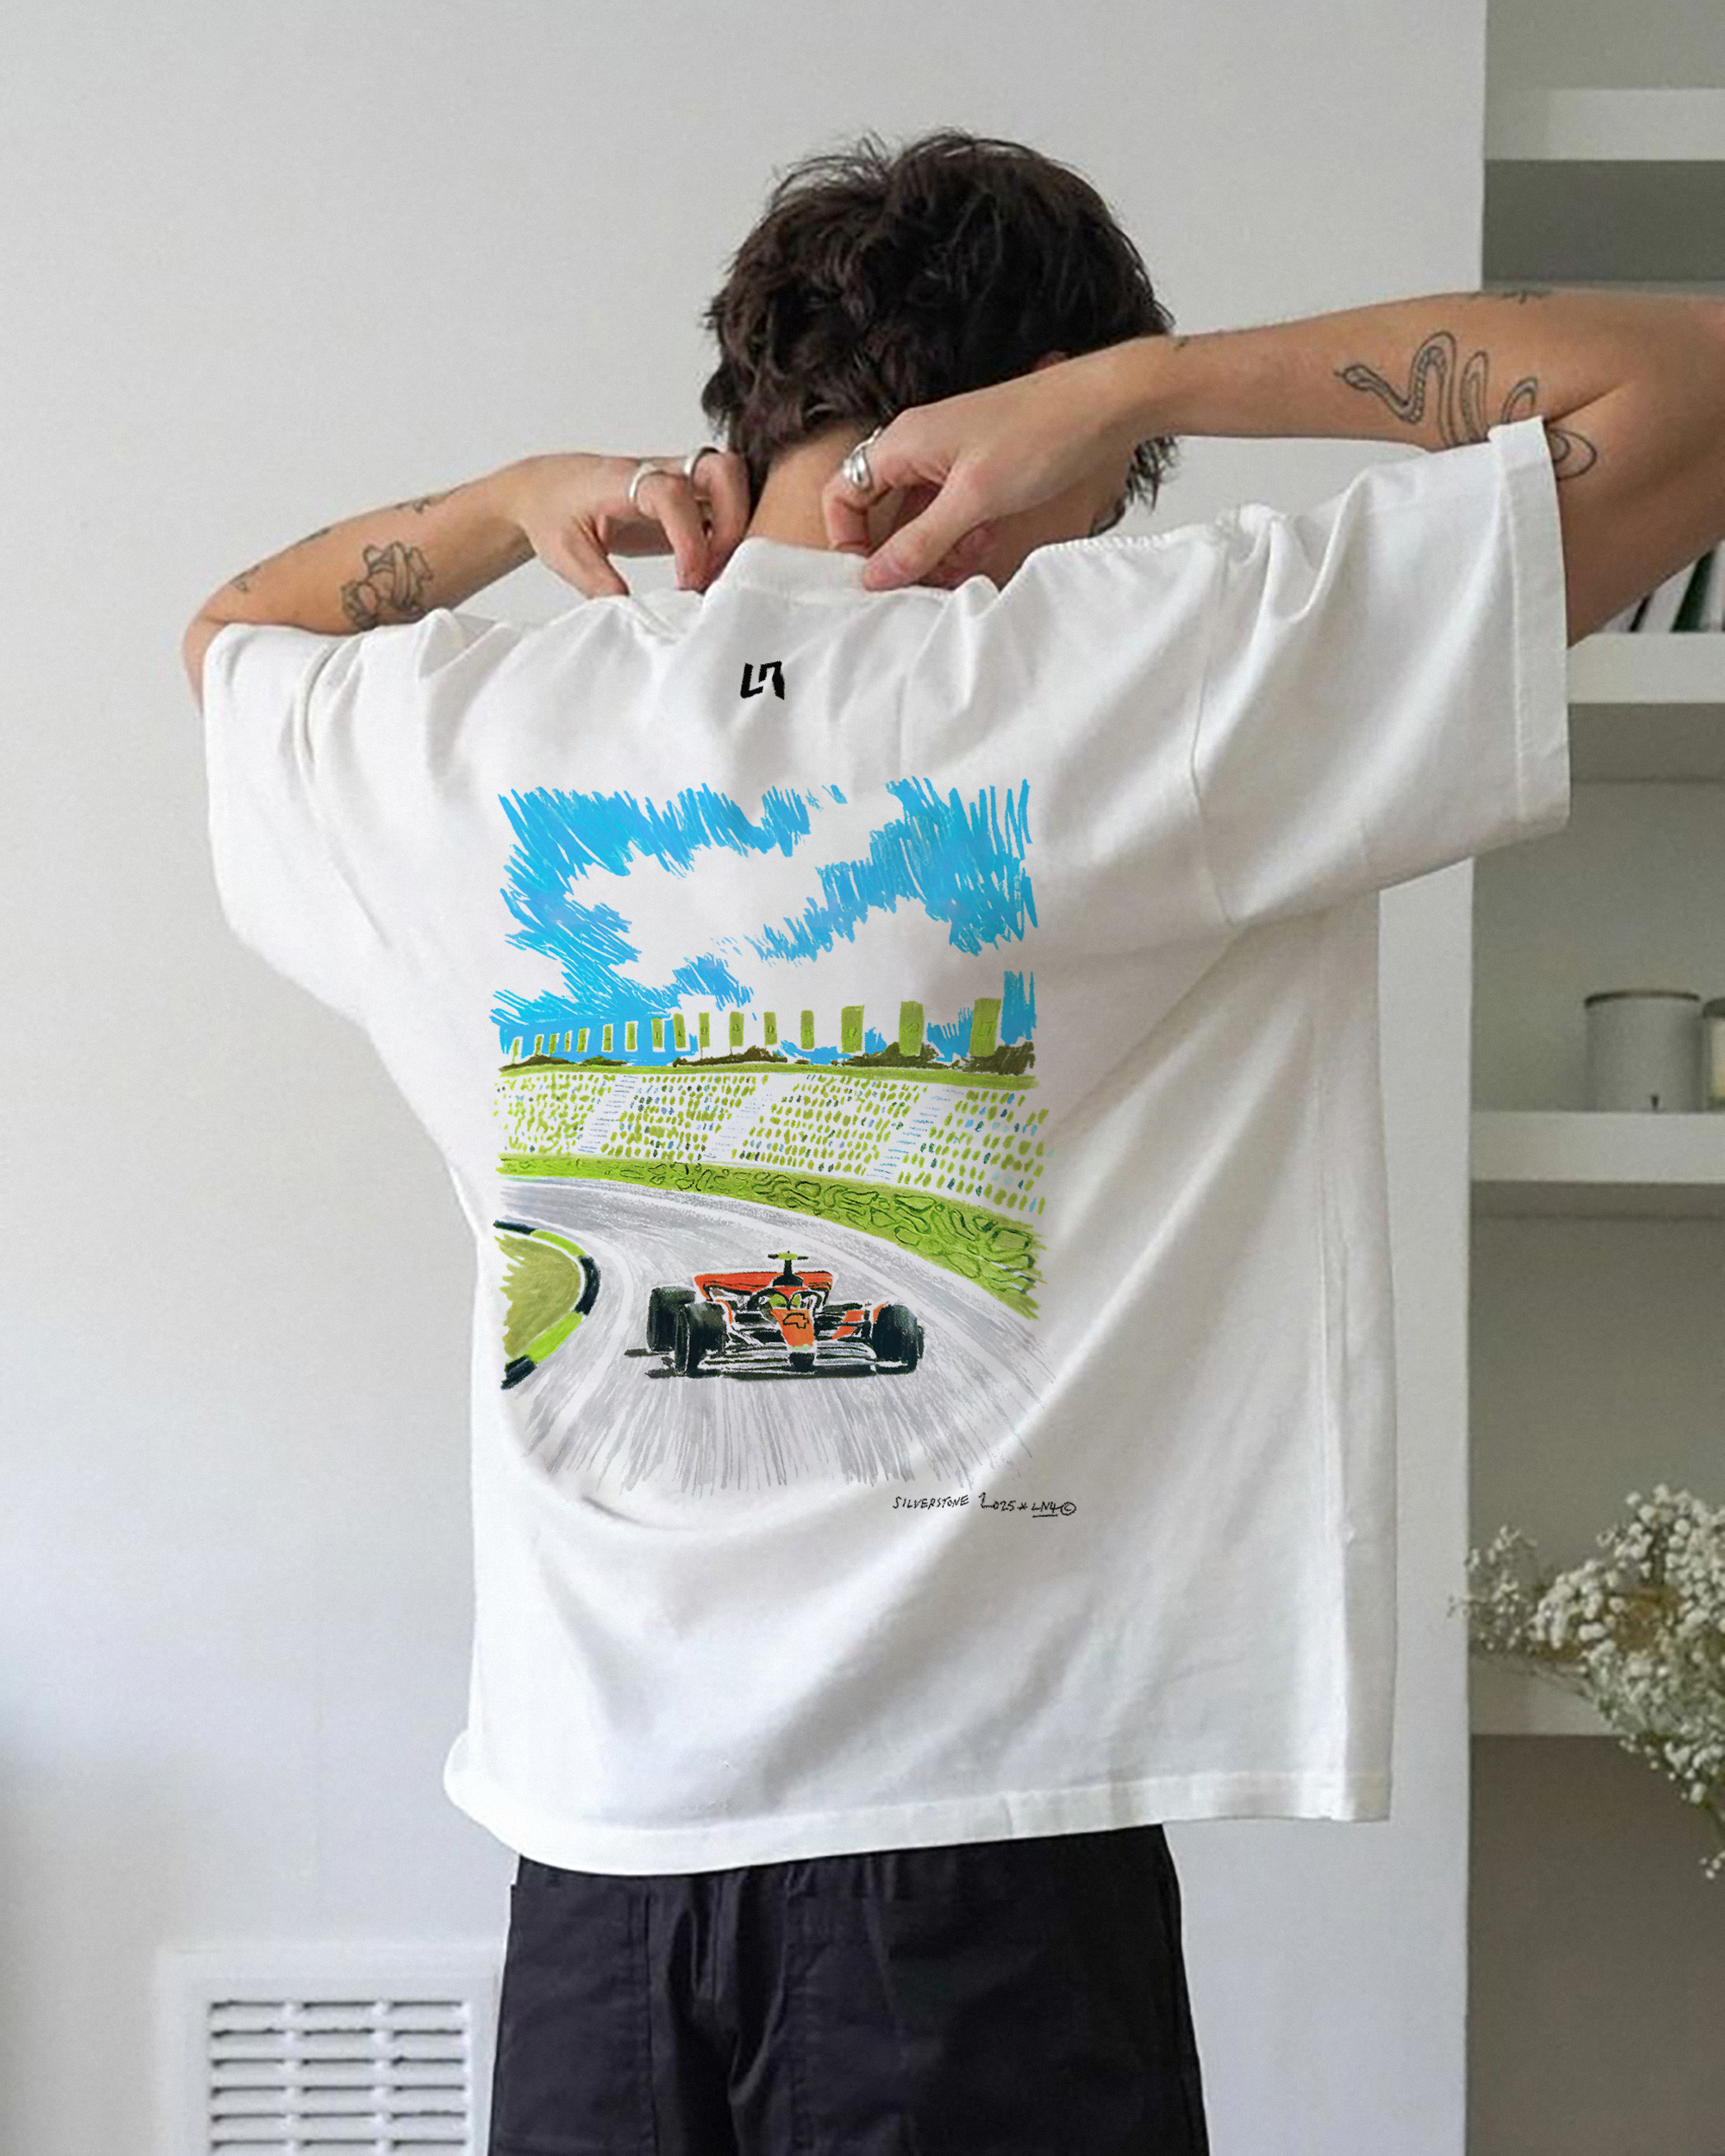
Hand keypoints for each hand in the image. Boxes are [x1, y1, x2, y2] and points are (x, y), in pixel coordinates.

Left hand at [503, 448, 751, 597]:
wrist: (545, 490)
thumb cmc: (553, 512)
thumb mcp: (564, 554)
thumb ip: (598, 581)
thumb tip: (634, 612)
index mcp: (624, 480)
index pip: (673, 493)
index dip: (690, 539)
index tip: (687, 581)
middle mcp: (659, 471)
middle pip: (723, 470)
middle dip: (734, 522)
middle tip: (712, 570)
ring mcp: (678, 481)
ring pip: (734, 484)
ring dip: (737, 529)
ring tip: (712, 572)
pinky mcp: (688, 499)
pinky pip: (726, 506)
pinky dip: (730, 537)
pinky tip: (708, 569)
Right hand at [819, 349, 1137, 591]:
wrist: (1104, 407)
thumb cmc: (1040, 435)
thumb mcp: (973, 500)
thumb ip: (920, 542)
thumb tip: (874, 577)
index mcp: (902, 443)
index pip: (842, 494)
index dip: (849, 540)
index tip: (873, 578)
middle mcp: (917, 447)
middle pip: (880, 512)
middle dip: (901, 553)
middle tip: (928, 580)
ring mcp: (947, 457)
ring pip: (918, 519)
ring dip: (936, 549)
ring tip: (969, 558)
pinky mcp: (976, 468)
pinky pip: (950, 513)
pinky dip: (961, 536)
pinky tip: (986, 541)